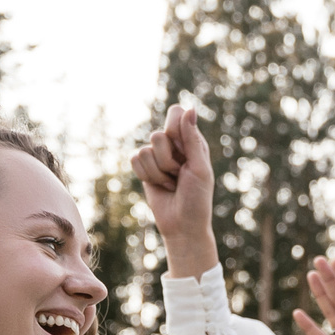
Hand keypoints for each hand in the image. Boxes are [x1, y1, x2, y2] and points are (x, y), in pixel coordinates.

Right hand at [131, 108, 217, 278]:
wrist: (182, 225)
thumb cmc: (197, 199)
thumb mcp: (199, 168)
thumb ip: (192, 139)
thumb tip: (190, 108)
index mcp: (192, 140)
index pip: (176, 113)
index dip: (175, 131)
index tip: (184, 153)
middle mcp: (174, 145)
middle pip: (158, 135)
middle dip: (168, 161)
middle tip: (179, 175)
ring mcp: (157, 156)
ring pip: (145, 150)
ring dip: (158, 173)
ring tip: (171, 184)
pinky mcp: (144, 167)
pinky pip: (134, 160)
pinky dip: (146, 176)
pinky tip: (158, 186)